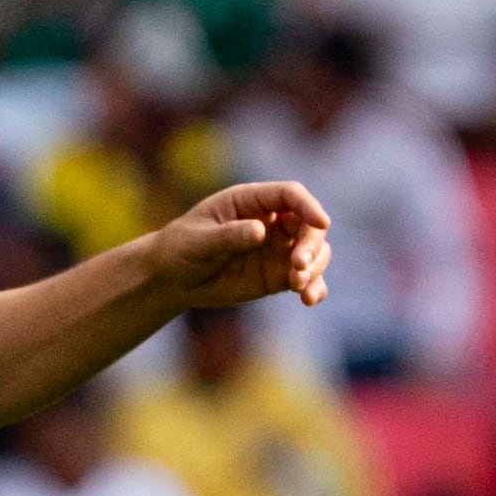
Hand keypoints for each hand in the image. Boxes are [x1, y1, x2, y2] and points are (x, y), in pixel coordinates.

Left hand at [147, 181, 330, 311]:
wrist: (173, 278)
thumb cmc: (180, 248)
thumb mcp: (198, 240)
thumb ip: (228, 236)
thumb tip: (260, 231)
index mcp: (251, 201)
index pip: (290, 195)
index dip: (309, 206)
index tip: (322, 222)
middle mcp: (271, 221)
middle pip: (308, 224)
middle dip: (311, 243)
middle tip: (299, 265)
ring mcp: (277, 249)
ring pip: (314, 252)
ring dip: (315, 267)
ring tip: (298, 286)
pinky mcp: (278, 275)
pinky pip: (306, 279)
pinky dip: (313, 287)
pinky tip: (309, 299)